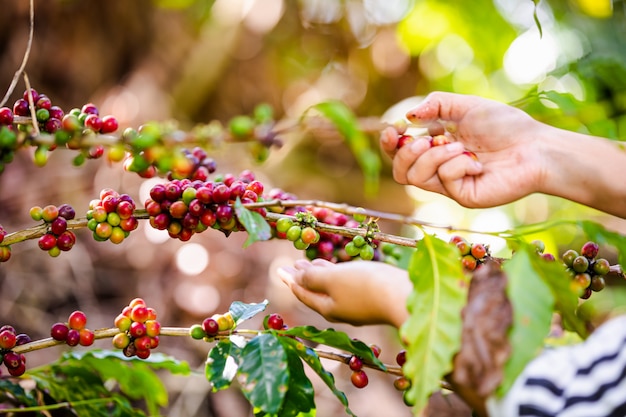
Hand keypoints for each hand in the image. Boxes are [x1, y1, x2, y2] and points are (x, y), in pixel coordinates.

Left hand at [277, 259, 410, 327]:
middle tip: (293, 265)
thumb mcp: (333, 280)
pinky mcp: (372, 299)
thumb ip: (312, 278)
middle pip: (316, 291)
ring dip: (320, 275)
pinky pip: (347, 286)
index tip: (279, 269)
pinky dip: (337, 276)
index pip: (302, 292)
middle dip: (303, 277)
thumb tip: (295, 278)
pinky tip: (341, 269)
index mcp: (326, 307)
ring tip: (312, 263)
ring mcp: (357, 306)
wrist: (405, 297)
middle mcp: (340, 310)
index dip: (290, 279)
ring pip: (332, 288)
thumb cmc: (365, 286)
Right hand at [380, 92, 547, 207]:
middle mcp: (439, 168)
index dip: (389, 143)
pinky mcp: (462, 196)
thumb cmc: (506, 125)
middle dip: (405, 153)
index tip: (394, 130)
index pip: (400, 152)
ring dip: (433, 157)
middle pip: (400, 171)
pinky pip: (443, 181)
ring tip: (459, 147)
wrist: (536, 147)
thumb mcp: (466, 106)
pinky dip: (457, 165)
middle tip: (424, 141)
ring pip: (416, 177)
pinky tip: (477, 162)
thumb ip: (436, 105)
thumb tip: (408, 116)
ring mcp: (449, 184)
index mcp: (436, 146)